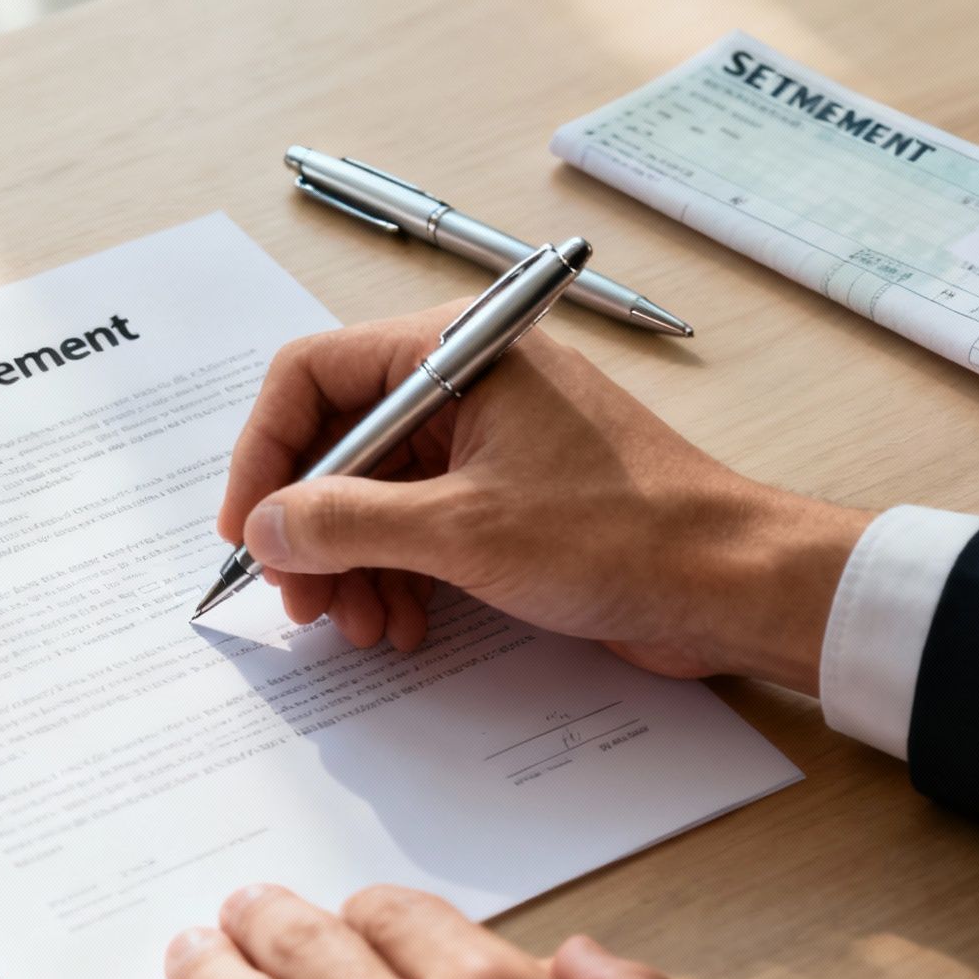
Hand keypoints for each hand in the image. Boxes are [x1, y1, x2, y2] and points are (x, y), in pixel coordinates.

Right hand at [220, 306, 871, 691]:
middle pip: (339, 441)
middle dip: (311, 527)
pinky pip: (419, 523)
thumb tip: (266, 527)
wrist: (731, 581)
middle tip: (301, 600)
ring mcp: (488, 438)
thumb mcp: (463, 532)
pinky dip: (398, 574)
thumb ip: (347, 523)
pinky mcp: (508, 493)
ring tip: (360, 627)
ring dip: (353, 564)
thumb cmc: (624, 534)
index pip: (312, 376)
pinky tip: (404, 624)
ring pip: (376, 492)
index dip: (265, 454)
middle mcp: (465, 382)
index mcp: (455, 352)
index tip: (247, 529)